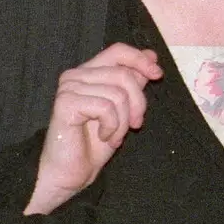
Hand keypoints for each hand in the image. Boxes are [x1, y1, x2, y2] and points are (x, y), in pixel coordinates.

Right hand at [25, 43, 162, 214]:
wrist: (72, 172)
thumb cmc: (95, 142)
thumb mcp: (123, 108)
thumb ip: (133, 82)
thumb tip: (151, 56)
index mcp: (89, 72)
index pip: (118, 51)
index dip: (141, 60)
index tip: (157, 75)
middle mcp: (76, 75)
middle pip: (124, 74)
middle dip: (138, 102)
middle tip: (135, 124)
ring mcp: (68, 88)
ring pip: (118, 93)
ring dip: (123, 120)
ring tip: (114, 135)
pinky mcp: (65, 103)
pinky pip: (106, 107)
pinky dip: (112, 126)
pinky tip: (103, 136)